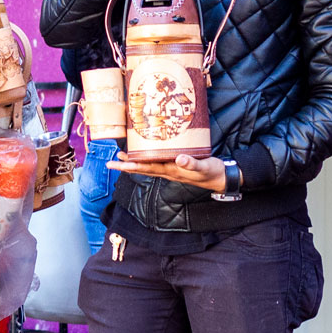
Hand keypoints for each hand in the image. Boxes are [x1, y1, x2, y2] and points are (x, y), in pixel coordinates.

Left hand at [108, 152, 228, 191]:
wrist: (220, 178)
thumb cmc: (212, 172)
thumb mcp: (203, 166)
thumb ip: (192, 163)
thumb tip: (179, 159)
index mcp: (171, 171)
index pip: (147, 168)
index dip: (131, 165)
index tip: (118, 163)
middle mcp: (167, 171)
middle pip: (142, 168)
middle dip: (126, 165)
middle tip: (110, 162)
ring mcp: (170, 170)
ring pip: (147, 166)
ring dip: (133, 162)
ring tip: (120, 157)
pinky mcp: (175, 166)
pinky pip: (156, 163)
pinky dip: (146, 158)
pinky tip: (143, 154)